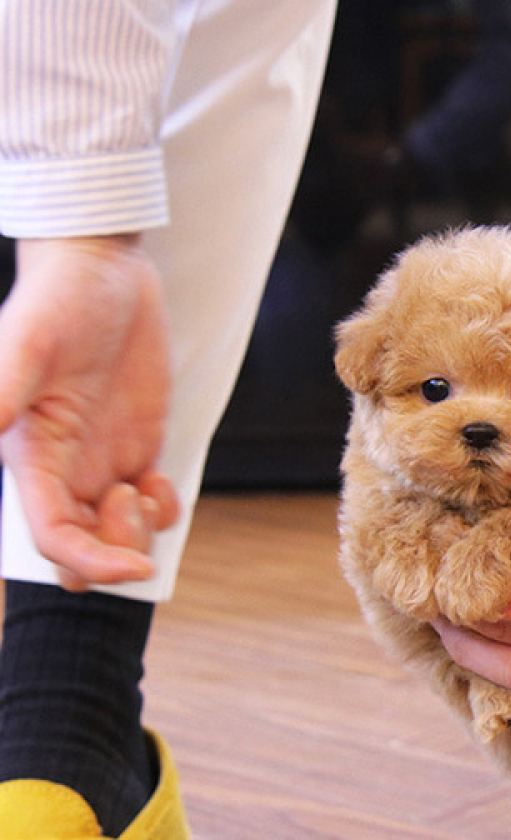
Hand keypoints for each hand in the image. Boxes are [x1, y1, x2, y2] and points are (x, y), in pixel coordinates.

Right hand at [0, 236, 178, 589]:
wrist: (101, 271)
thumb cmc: (59, 299)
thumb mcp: (27, 343)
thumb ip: (1, 392)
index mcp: (30, 457)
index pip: (53, 536)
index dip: (91, 562)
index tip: (138, 565)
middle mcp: (62, 469)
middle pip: (81, 551)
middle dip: (115, 552)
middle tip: (133, 498)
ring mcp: (101, 461)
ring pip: (116, 536)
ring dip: (140, 532)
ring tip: (147, 485)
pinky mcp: (135, 448)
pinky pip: (148, 506)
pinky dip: (162, 510)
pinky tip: (161, 482)